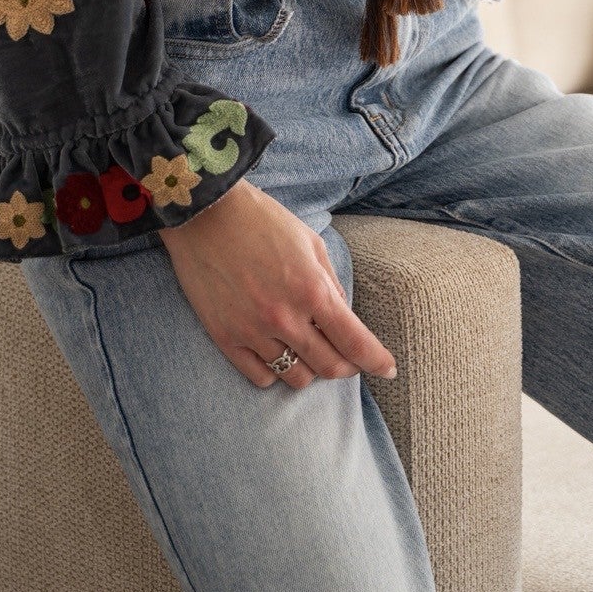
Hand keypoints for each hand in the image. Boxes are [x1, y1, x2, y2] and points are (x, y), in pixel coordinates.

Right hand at [157, 178, 398, 390]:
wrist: (205, 214)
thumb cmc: (261, 220)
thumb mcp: (309, 241)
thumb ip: (330, 281)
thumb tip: (344, 315)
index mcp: (312, 289)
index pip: (355, 342)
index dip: (377, 361)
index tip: (387, 369)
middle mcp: (285, 317)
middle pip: (329, 367)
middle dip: (346, 367)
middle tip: (349, 359)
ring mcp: (253, 332)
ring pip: (295, 377)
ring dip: (310, 369)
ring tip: (310, 352)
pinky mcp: (225, 338)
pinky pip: (261, 378)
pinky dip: (276, 372)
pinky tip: (278, 354)